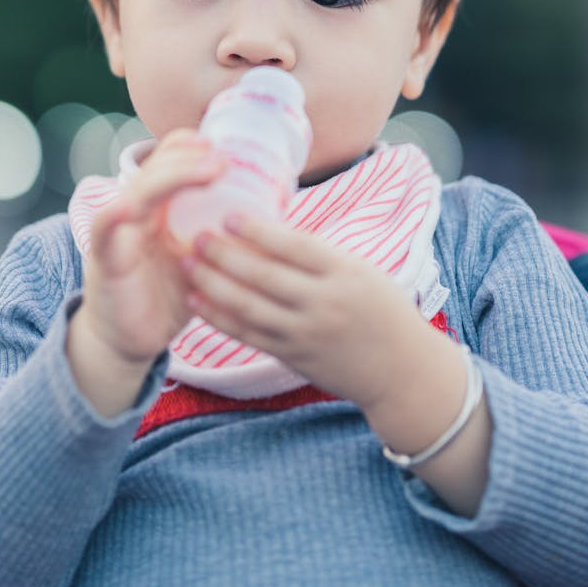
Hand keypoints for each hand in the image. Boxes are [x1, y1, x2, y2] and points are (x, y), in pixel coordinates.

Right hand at [69, 130, 226, 384]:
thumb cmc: (169, 297)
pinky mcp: (106, 258)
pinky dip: (114, 215)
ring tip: (204, 170)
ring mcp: (119, 232)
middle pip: (156, 170)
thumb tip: (274, 223)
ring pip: (138, 191)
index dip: (189, 149)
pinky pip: (104, 229)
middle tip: (222, 158)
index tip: (222, 147)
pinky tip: (129, 206)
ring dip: (169, 177)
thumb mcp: (202, 262)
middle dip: (188, 159)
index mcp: (160, 209)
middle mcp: (137, 213)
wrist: (130, 340)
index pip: (168, 164)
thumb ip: (224, 241)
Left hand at [180, 214, 430, 414]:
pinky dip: (219, 318)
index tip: (229, 215)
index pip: (295, 247)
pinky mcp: (293, 357)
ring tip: (186, 263)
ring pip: (249, 308)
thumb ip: (319, 256)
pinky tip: (197, 300)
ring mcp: (306, 334)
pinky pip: (248, 335)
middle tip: (196, 236)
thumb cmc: (382, 309)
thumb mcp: (361, 271)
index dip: (259, 231)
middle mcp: (324, 304)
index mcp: (345, 273)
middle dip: (225, 255)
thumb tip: (268, 230)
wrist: (401, 371)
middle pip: (264, 277)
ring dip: (213, 285)